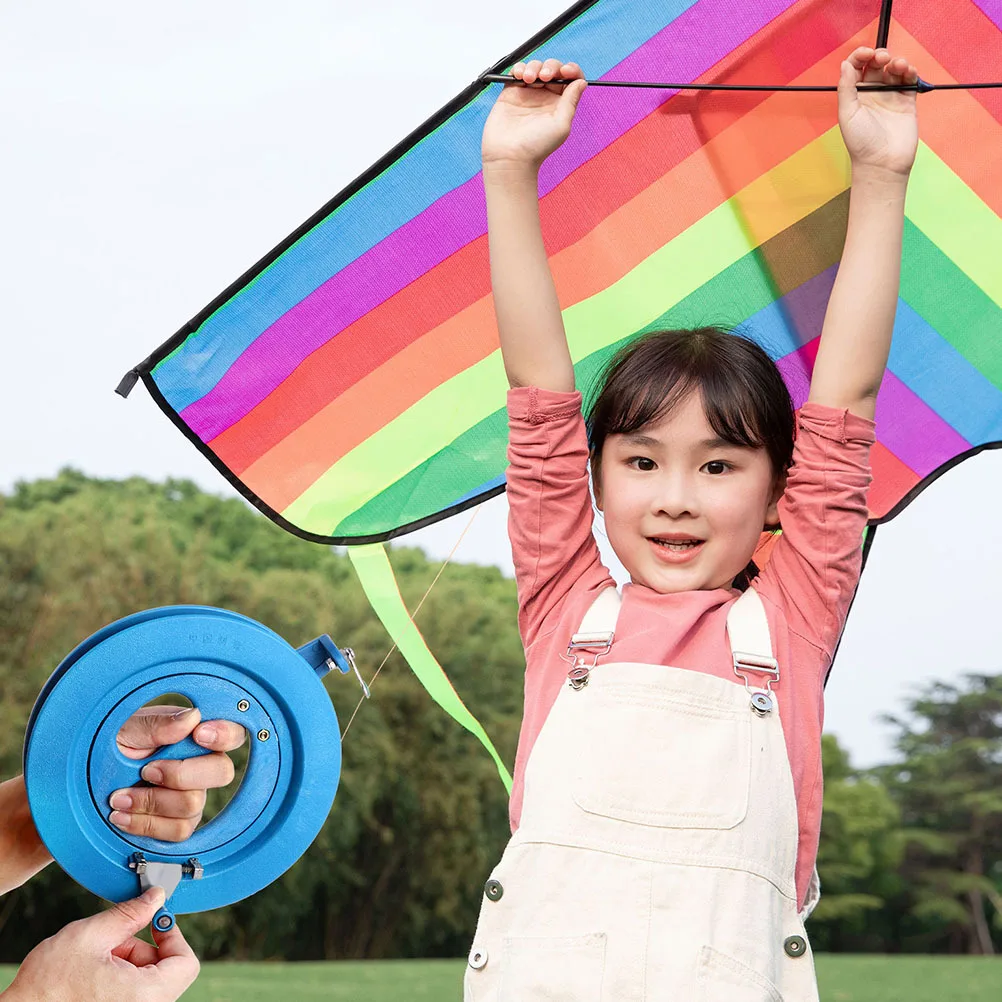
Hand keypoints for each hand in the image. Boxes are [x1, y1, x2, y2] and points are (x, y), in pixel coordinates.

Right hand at [3, 887, 197, 1001]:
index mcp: (145, 996)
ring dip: (128, 961)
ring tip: (96, 958)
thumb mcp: (89, 936)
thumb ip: (129, 914)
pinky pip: (133, 994)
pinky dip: (120, 977)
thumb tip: (155, 897)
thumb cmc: (46, 989)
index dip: (173, 936)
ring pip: (148, 982)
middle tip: (114, 939)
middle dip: (143, 947)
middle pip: (166, 971)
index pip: (187, 964)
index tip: (155, 922)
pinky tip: (93, 973)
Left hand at [109, 706, 246, 840]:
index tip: (198, 735)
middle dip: (180, 775)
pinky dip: (146, 824)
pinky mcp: (178, 823)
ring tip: (119, 797)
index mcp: (194, 734)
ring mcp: (192, 796)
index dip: (224, 735)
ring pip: (194, 805)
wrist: (84, 782)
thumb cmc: (109, 747)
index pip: (232, 733)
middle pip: (221, 772)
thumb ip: (158, 724)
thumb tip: (192, 718)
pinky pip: (179, 831)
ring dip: (152, 803)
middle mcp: (200, 765)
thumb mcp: (127, 728)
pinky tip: (124, 815)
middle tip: (146, 771)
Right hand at [482, 58, 586, 168]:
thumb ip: (571, 101)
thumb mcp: (561, 125)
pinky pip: (516, 72)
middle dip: (550, 67)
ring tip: (529, 79)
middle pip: (552, 69)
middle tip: (545, 77)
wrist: (509, 156)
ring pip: (535, 67)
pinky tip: (520, 75)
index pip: (570, 79)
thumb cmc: (536, 147)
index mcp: (560, 104)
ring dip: (534, 66)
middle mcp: (545, 97)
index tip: (566, 71)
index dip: (571, 70)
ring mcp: (528, 94)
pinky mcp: (511, 93)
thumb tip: (581, 82)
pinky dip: (519, 68)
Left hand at [837, 46, 918, 177]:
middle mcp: (872, 93)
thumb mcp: (847, 114)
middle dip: (880, 56)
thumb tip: (845, 64)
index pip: (856, 67)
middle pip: (877, 64)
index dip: (860, 56)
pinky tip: (908, 71)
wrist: (883, 163)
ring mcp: (890, 96)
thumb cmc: (861, 143)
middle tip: (883, 59)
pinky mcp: (907, 101)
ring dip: (898, 61)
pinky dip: (910, 71)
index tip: (866, 53)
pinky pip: (910, 80)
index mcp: (855, 94)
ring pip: (895, 69)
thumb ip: (846, 88)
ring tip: (898, 66)